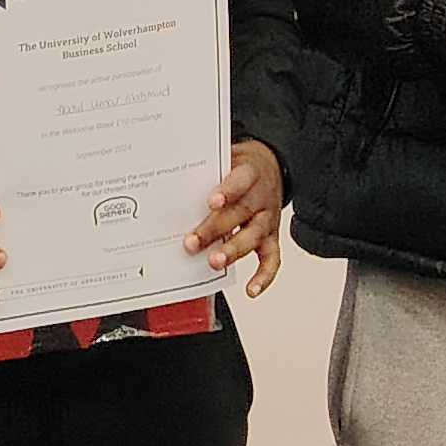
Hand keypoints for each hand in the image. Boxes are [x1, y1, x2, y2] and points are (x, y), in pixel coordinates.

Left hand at [188, 138, 285, 295]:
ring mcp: (267, 219)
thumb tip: (172, 179)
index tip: (211, 201)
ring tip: (214, 262)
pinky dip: (264, 276)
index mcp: (250, 172)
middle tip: (192, 242)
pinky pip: (272, 259)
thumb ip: (205, 170)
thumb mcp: (227, 156)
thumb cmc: (242, 166)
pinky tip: (251, 289)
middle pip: (240, 214)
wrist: (274, 166)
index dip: (227, 191)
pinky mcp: (271, 237)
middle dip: (215, 229)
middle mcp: (261, 197)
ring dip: (232, 251)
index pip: (240, 180)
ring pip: (253, 237)